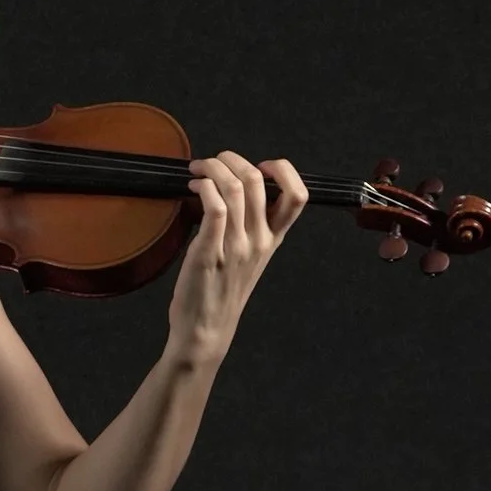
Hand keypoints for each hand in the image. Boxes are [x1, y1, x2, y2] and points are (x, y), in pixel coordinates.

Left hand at [166, 153, 307, 363]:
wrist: (205, 331)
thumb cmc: (222, 293)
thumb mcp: (250, 258)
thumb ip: (252, 226)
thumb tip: (237, 189)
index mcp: (273, 240)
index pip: (298, 196)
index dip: (284, 170)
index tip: (261, 166)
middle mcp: (259, 241)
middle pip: (258, 181)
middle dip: (231, 159)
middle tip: (212, 161)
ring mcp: (235, 247)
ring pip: (234, 188)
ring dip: (212, 168)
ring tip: (197, 171)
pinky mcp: (209, 253)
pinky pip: (214, 208)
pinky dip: (203, 187)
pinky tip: (193, 187)